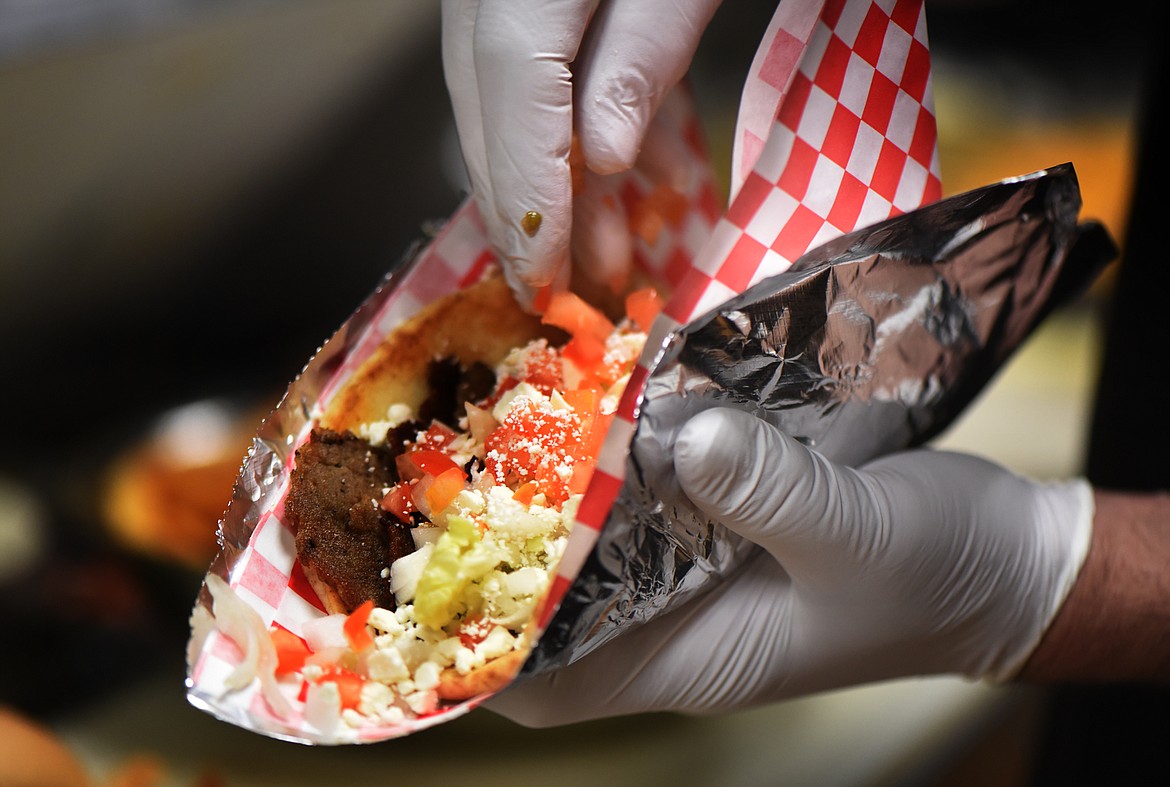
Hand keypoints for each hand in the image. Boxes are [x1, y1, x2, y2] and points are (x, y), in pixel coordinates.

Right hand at [441, 0, 721, 305]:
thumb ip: (638, 58)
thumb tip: (605, 156)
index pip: (510, 101)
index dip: (527, 200)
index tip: (541, 278)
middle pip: (488, 114)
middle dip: (526, 216)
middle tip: (555, 291)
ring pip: (506, 99)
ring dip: (562, 183)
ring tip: (610, 250)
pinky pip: (539, 64)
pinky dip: (584, 123)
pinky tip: (638, 168)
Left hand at [489, 408, 1092, 725]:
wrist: (1007, 559)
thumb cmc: (941, 577)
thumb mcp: (862, 536)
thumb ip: (773, 493)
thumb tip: (683, 437)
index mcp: (692, 658)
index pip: (550, 683)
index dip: (477, 651)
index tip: (425, 583)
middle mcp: (673, 618)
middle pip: (550, 604)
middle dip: (493, 545)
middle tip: (447, 465)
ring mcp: (692, 567)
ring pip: (591, 542)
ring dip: (548, 487)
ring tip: (500, 414)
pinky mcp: (717, 518)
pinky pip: (644, 493)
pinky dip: (613, 452)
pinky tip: (595, 391)